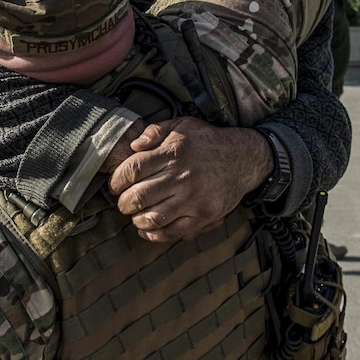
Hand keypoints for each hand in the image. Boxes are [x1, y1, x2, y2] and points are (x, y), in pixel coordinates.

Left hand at [108, 117, 271, 241]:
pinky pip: (172, 232)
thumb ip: (154, 131)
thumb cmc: (207, 141)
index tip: (115, 184)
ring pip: (152, 218)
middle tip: (122, 201)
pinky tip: (146, 228)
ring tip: (134, 214)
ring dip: (136, 219)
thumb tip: (133, 146)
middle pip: (138, 196)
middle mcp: (182, 177)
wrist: (243, 159)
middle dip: (123, 202)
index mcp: (173, 153)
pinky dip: (154, 234)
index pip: (133, 169)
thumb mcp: (181, 124)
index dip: (117, 180)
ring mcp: (194, 199)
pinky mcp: (204, 216)